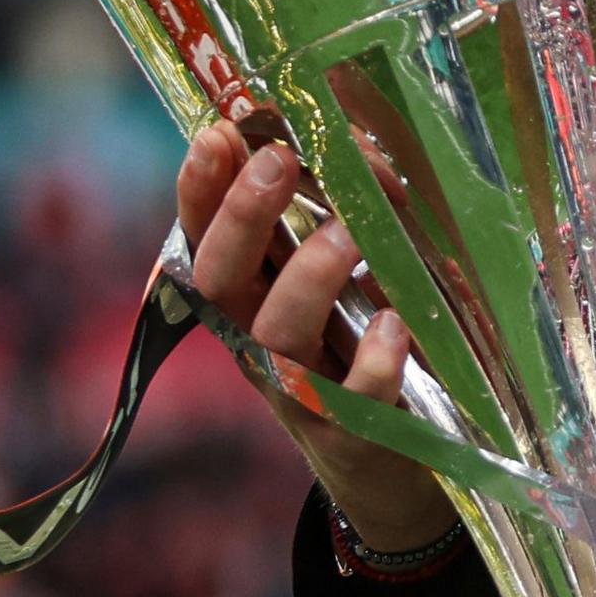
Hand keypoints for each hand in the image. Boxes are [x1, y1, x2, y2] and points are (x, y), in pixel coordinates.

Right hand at [176, 121, 456, 553]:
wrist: (394, 463)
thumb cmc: (365, 347)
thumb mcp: (354, 273)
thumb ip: (354, 208)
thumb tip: (361, 141)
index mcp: (254, 296)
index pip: (205, 237)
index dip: (201, 189)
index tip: (218, 133)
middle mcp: (261, 341)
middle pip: (223, 280)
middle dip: (243, 216)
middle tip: (278, 162)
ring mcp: (301, 392)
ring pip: (276, 336)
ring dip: (308, 276)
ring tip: (349, 233)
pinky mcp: (353, 435)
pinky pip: (353, 401)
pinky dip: (371, 362)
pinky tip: (394, 325)